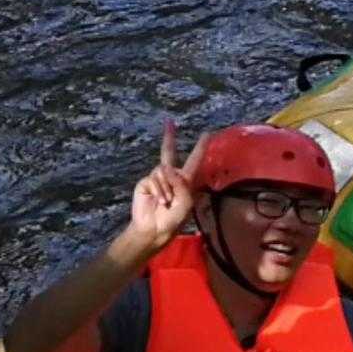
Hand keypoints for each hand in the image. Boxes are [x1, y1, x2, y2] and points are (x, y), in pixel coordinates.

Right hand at [121, 119, 200, 250]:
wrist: (154, 229)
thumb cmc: (174, 219)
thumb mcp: (186, 202)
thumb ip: (181, 184)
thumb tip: (166, 168)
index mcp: (186, 181)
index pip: (194, 160)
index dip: (200, 147)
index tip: (206, 133)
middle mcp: (171, 177)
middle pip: (169, 152)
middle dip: (169, 137)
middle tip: (169, 122)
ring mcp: (158, 179)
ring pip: (164, 170)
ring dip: (167, 187)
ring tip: (167, 202)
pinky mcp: (146, 183)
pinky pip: (154, 178)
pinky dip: (159, 190)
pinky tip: (160, 201)